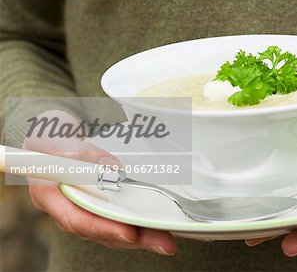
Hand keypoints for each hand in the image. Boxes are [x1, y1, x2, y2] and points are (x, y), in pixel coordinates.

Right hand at [23, 110, 175, 254]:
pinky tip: (157, 229)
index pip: (76, 218)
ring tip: (166, 240)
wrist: (55, 134)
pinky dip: (138, 226)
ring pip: (112, 229)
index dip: (102, 228)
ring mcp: (84, 208)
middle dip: (132, 238)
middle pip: (100, 230)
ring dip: (141, 236)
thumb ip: (77, 150)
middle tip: (162, 243)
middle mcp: (66, 208)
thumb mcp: (55, 134)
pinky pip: (118, 220)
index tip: (128, 232)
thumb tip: (110, 168)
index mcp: (49, 195)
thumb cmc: (51, 135)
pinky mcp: (99, 205)